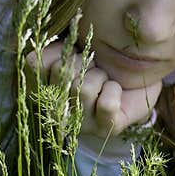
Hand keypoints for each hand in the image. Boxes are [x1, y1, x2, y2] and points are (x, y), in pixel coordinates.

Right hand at [25, 41, 161, 148]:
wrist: (138, 77)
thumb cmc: (103, 60)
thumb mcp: (75, 47)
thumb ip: (55, 47)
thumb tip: (58, 48)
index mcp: (44, 89)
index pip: (36, 63)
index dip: (60, 51)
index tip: (75, 53)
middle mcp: (57, 110)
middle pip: (61, 73)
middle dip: (84, 62)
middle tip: (94, 68)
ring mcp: (81, 123)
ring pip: (82, 89)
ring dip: (100, 76)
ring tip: (105, 81)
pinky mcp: (106, 129)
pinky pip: (106, 103)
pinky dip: (114, 90)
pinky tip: (115, 91)